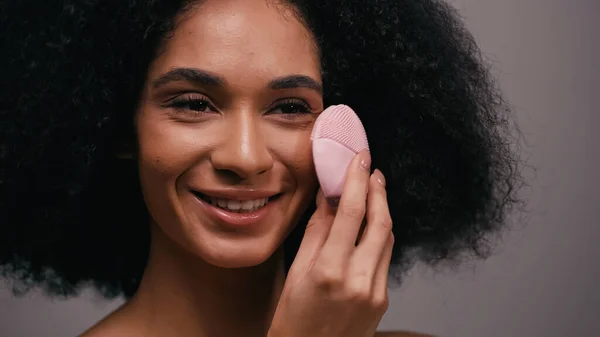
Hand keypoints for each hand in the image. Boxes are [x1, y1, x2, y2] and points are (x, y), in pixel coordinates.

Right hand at [269, 150, 393, 336]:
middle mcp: (358, 281)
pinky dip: (378, 237)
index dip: (357, 180)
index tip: (359, 159)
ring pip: (387, 239)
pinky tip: (368, 227)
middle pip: (380, 222)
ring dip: (381, 211)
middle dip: (377, 191)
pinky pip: (385, 259)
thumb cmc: (293, 322)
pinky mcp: (382, 300)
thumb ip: (316, 234)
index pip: (351, 213)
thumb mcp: (295, 274)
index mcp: (329, 271)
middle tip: (371, 170)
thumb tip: (327, 198)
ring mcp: (375, 292)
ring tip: (371, 192)